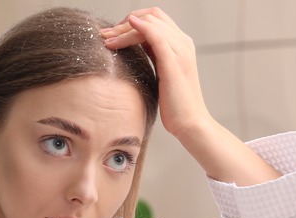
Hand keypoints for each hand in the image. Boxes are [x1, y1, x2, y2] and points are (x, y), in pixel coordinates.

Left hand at [101, 7, 211, 140]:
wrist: (190, 123)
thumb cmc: (175, 105)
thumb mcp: (162, 74)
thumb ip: (153, 56)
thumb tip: (132, 46)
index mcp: (181, 44)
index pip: (155, 18)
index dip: (132, 21)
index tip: (113, 35)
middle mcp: (183, 43)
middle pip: (152, 16)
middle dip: (125, 22)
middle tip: (105, 35)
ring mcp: (180, 51)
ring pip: (150, 24)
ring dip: (124, 28)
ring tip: (107, 40)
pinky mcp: (174, 62)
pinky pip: (155, 36)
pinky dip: (139, 29)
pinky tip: (124, 30)